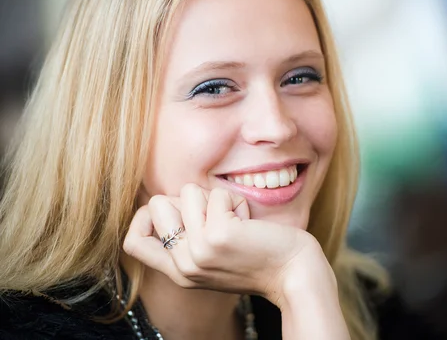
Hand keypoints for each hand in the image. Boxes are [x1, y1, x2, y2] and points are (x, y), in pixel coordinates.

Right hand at [123, 184, 325, 304]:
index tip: (180, 214)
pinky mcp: (218, 236)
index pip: (132, 242)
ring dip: (217, 198)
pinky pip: (216, 195)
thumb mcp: (215, 257)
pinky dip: (235, 201)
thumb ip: (189, 238)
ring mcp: (198, 251)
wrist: (294, 274)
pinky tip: (248, 222)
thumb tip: (172, 199)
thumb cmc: (260, 257)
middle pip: (156, 204)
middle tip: (216, 216)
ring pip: (188, 191)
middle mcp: (183, 266)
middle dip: (189, 200)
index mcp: (179, 272)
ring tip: (236, 221)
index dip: (146, 218)